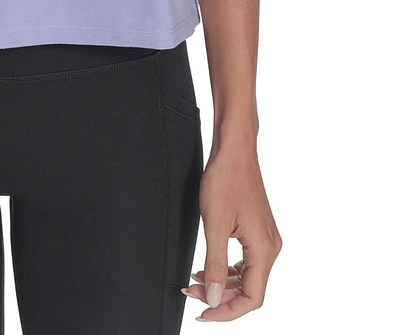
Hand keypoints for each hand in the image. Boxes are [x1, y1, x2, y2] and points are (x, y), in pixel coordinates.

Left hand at [184, 143, 282, 320]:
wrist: (234, 150)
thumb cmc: (226, 179)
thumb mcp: (215, 225)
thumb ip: (216, 265)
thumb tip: (215, 298)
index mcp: (264, 249)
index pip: (253, 298)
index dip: (227, 311)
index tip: (204, 313)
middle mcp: (270, 246)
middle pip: (250, 290)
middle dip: (221, 296)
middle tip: (192, 292)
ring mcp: (265, 238)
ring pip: (247, 276)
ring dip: (223, 283)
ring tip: (196, 280)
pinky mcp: (257, 230)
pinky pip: (245, 261)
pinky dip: (227, 268)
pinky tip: (209, 266)